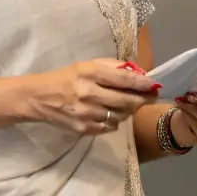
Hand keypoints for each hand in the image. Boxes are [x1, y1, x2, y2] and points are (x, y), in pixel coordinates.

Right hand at [24, 59, 160, 136]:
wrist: (40, 98)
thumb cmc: (67, 78)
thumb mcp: (87, 65)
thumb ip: (113, 67)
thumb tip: (139, 74)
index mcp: (90, 73)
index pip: (125, 80)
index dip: (144, 84)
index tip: (156, 85)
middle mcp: (90, 94)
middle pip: (128, 102)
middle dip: (142, 100)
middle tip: (149, 97)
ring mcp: (87, 114)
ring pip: (122, 116)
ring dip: (128, 110)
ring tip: (124, 104)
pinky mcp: (85, 129)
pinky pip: (111, 127)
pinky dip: (114, 120)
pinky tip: (108, 113)